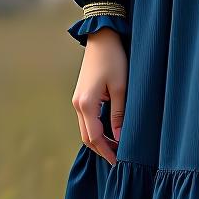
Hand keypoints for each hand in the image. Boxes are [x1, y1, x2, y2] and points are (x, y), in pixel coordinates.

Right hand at [72, 26, 127, 165]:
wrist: (102, 36)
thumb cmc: (114, 59)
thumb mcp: (121, 87)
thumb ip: (118, 114)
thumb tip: (119, 137)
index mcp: (86, 104)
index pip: (94, 138)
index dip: (107, 152)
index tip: (119, 162)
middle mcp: (77, 104)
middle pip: (87, 137)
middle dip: (102, 149)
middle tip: (118, 158)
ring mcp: (77, 99)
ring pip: (86, 128)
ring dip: (99, 140)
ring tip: (116, 147)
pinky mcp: (81, 95)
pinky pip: (87, 118)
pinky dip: (96, 128)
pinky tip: (109, 131)